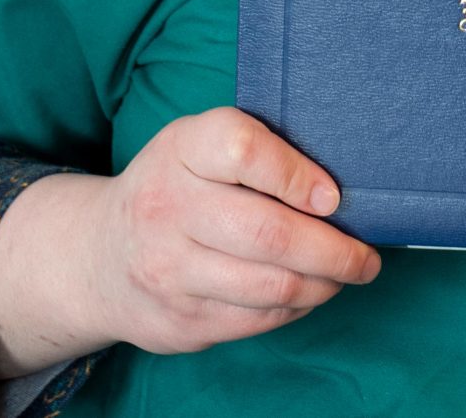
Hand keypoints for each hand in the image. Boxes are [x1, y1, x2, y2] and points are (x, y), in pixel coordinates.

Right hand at [86, 107, 380, 354]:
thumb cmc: (177, 184)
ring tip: (350, 274)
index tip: (336, 196)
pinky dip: (296, 309)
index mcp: (182, 149)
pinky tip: (311, 293)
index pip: (244, 152)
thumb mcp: (200, 143)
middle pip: (268, 234)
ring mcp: (169, 271)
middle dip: (333, 250)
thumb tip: (339, 183)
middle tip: (367, 255)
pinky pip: (256, 321)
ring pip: (269, 287)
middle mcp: (168, 208)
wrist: (99, 255)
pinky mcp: (178, 321)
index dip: (297, 175)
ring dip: (324, 284)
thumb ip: (258, 149)